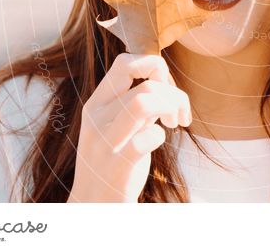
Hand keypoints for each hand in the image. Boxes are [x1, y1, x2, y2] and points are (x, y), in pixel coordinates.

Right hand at [67, 53, 190, 201]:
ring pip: (144, 101)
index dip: (154, 66)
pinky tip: (159, 143)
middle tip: (176, 115)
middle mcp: (97, 118)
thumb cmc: (114, 160)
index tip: (166, 87)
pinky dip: (161, 136)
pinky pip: (147, 137)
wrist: (93, 205)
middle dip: (174, 95)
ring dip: (170, 108)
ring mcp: (106, 142)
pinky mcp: (118, 166)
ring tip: (173, 123)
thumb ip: (136, 100)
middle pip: (147, 84)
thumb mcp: (118, 123)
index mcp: (96, 103)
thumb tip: (161, 73)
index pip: (124, 63)